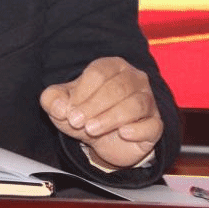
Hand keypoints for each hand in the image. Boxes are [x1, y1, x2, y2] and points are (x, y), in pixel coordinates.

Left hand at [39, 56, 161, 168]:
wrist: (104, 141)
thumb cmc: (85, 114)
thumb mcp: (62, 106)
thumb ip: (53, 101)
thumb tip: (59, 107)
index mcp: (112, 66)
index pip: (99, 73)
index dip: (82, 92)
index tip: (69, 111)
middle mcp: (134, 79)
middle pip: (117, 88)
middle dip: (93, 106)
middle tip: (76, 122)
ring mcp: (148, 101)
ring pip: (135, 105)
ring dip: (111, 118)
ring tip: (91, 129)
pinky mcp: (155, 125)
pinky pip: (152, 125)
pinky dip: (138, 130)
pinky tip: (124, 133)